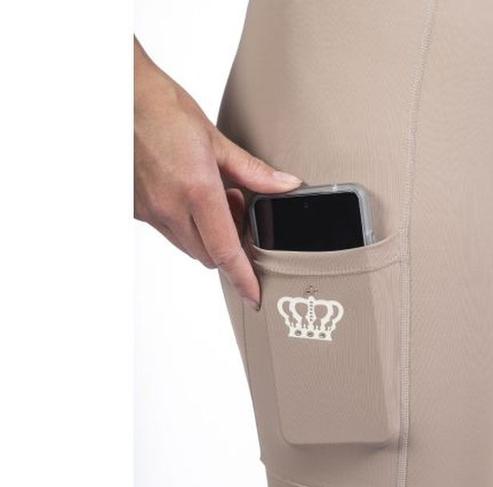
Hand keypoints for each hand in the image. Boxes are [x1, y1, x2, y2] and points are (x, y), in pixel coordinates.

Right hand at [134, 37, 299, 307]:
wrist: (121, 97)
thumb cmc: (164, 110)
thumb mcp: (216, 140)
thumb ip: (253, 172)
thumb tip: (285, 185)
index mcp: (197, 192)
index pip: (226, 251)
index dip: (243, 279)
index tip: (254, 296)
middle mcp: (170, 208)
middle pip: (210, 255)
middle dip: (229, 245)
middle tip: (236, 209)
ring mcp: (151, 211)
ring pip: (189, 246)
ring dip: (207, 234)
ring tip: (211, 195)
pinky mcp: (137, 209)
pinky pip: (169, 232)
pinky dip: (186, 224)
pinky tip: (188, 195)